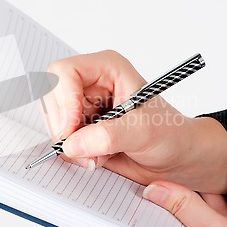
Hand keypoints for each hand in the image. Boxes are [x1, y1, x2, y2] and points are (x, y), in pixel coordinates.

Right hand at [43, 50, 226, 192]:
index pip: (65, 72)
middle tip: (85, 150)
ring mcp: (83, 107)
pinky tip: (97, 157)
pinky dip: (74, 154)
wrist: (175, 157)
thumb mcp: (143, 131)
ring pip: (53, 120)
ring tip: (99, 155)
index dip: (64, 101)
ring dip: (70, 144)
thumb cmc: (170, 133)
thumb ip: (108, 136)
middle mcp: (91, 84)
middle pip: (51, 96)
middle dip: (65, 127)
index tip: (72, 129)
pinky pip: (60, 139)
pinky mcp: (80, 128)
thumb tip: (72, 143)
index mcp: (107, 68)